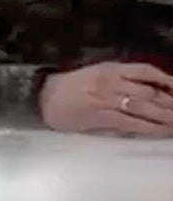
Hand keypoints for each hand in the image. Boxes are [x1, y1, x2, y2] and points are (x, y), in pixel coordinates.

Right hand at [37, 61, 172, 136]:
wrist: (41, 100)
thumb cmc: (68, 87)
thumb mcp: (95, 74)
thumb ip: (120, 79)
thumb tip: (150, 88)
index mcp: (110, 69)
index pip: (146, 71)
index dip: (167, 79)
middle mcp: (112, 83)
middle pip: (151, 92)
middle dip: (171, 102)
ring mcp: (108, 101)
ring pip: (147, 108)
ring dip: (167, 116)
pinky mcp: (104, 118)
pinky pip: (134, 123)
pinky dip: (152, 127)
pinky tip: (164, 130)